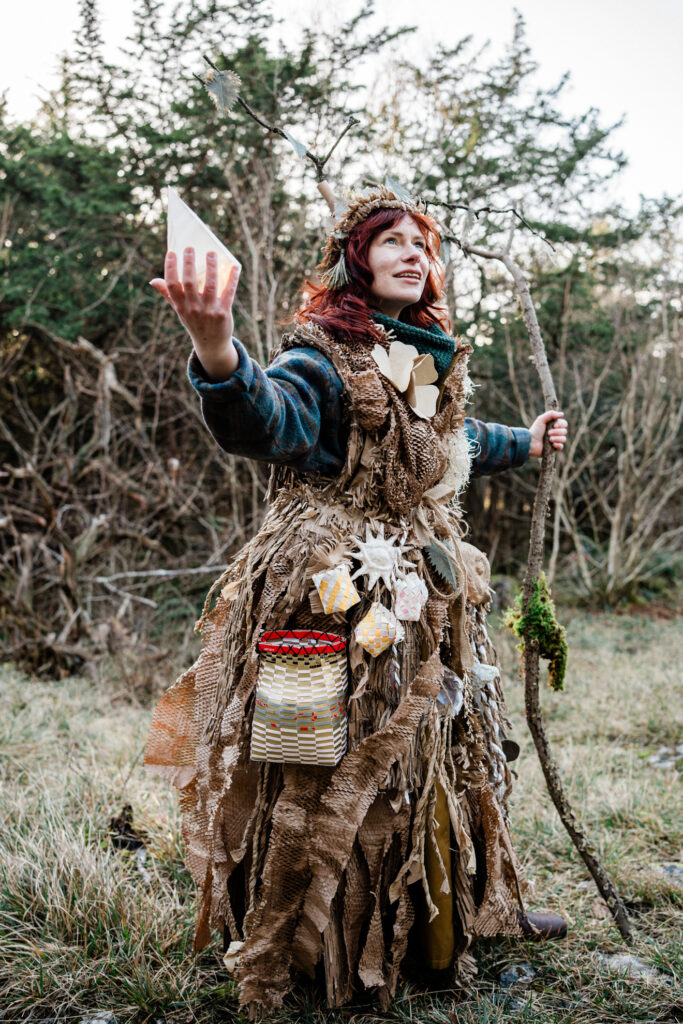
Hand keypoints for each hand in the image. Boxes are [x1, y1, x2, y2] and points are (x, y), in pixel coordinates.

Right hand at [149, 247, 240, 380]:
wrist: (211, 345)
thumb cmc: (194, 323)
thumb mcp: (179, 311)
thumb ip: (168, 294)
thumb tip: (153, 281)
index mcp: (181, 306)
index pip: (172, 285)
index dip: (170, 268)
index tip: (171, 252)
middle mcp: (193, 308)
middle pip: (189, 282)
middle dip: (189, 263)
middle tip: (190, 247)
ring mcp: (209, 311)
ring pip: (210, 285)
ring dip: (211, 267)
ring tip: (212, 253)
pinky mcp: (224, 313)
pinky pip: (228, 292)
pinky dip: (232, 278)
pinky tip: (234, 266)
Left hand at [529, 410, 567, 457]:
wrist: (530, 442)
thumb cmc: (535, 430)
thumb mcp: (541, 419)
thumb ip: (551, 414)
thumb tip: (562, 414)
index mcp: (554, 426)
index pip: (564, 424)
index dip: (561, 424)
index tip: (554, 426)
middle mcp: (556, 433)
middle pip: (564, 431)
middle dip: (557, 432)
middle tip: (548, 433)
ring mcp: (556, 441)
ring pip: (563, 439)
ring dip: (556, 438)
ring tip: (549, 439)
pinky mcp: (554, 449)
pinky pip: (561, 447)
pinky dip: (558, 445)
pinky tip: (552, 445)